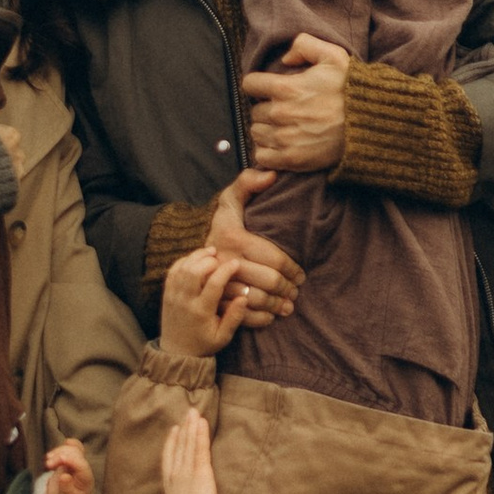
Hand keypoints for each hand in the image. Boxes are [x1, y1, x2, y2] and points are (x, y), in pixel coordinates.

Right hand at [40, 437, 91, 493]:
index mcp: (86, 481)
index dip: (71, 460)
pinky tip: (65, 443)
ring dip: (60, 451)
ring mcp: (80, 464)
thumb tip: (64, 476)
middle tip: (47, 464)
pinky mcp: (73, 460)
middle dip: (61, 456)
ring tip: (47, 461)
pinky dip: (67, 445)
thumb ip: (65, 490)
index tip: (58, 459)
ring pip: (74, 449)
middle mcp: (85, 471)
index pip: (82, 466)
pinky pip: (74, 448)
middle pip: (77, 456)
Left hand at [160, 245, 251, 362]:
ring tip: (210, 252)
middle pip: (194, 271)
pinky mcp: (166, 294)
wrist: (176, 352)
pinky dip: (184, 261)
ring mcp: (173, 296)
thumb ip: (234, 318)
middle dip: (208, 259)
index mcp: (201, 312)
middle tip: (220, 256)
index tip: (236, 263)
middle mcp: (185, 301)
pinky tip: (195, 259)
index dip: (226, 270)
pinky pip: (172, 271)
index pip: (214, 284)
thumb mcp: (223, 337)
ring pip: (182, 268)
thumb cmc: (203, 344)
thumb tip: (244, 297)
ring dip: (196, 257)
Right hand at [160, 408, 218, 493]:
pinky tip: (201, 423)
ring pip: (188, 446)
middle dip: (183, 430)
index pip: (168, 461)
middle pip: (178, 449)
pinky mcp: (201, 473)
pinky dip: (199, 435)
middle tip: (187, 413)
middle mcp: (176, 478)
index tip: (173, 430)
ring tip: (194, 413)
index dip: (170, 444)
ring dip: (191, 428)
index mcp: (169, 490)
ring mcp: (187, 474)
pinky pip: (200, 450)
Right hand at [199, 165, 300, 326]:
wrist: (192, 253)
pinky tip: (271, 316)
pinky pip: (241, 315)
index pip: (273, 258)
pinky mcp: (215, 302)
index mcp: (233, 238)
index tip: (301, 273)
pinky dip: (260, 318)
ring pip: (256, 300)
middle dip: (287, 288)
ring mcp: (218, 285)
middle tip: (296, 290)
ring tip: (289, 304)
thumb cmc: (220, 225)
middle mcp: (224, 263)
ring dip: (277, 305)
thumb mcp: (230, 200)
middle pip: (268, 281)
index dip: (292, 268)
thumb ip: (248, 183)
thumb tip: (273, 175)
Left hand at [241, 33, 352, 173]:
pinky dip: (267, 151)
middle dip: (265, 107)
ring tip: (283, 126)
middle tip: (283, 108)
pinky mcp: (292, 159)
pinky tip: (281, 144)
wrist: (371, 123)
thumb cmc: (353, 89)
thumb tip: (285, 59)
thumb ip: (304, 45)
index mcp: (286, 87)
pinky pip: (262, 156)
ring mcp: (285, 138)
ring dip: (266, 129)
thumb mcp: (333, 56)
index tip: (269, 88)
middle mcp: (281, 113)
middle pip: (254, 110)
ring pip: (256, 132)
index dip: (258, 84)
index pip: (250, 84)